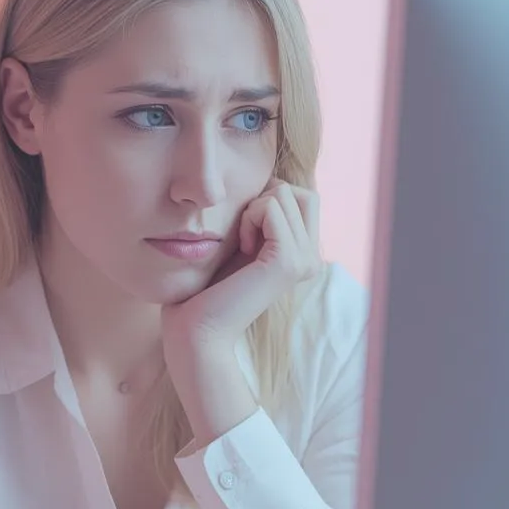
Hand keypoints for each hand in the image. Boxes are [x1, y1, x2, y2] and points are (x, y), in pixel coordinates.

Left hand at [160, 179, 320, 353]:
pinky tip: (240, 247)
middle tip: (242, 235)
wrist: (196, 330)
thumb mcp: (240, 242)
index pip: (303, 197)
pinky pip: (272, 207)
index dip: (268, 200)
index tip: (244, 233)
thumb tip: (273, 179)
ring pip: (285, 193)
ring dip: (251, 209)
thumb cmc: (206, 287)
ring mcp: (306, 261)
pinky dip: (249, 217)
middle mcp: (313, 259)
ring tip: (239, 244)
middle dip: (264, 200)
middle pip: (300, 191)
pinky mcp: (290, 262)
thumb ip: (261, 217)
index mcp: (305, 255)